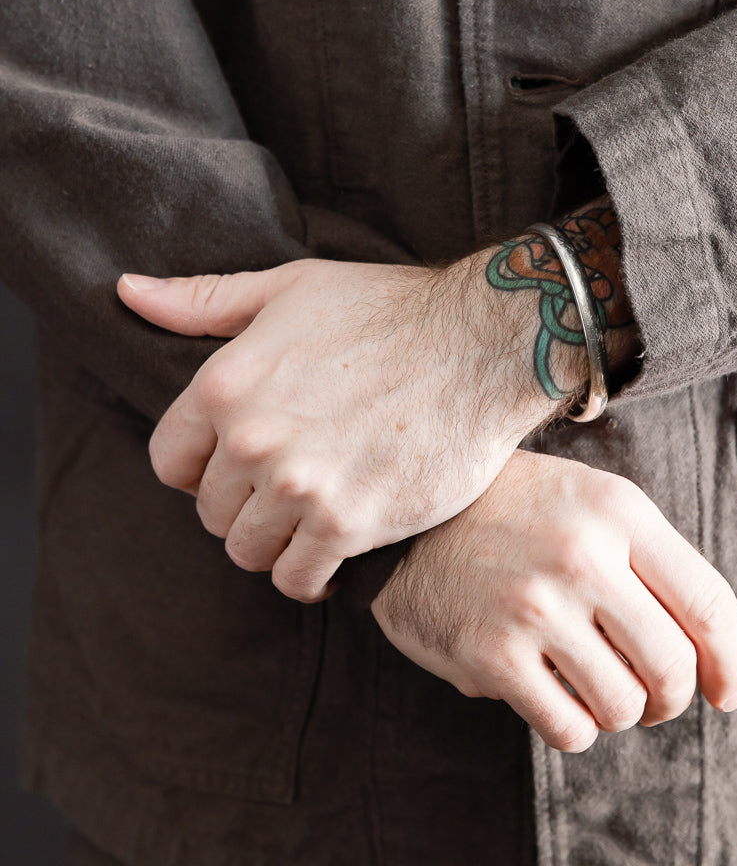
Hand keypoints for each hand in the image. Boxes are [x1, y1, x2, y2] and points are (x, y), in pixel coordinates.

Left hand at [117, 254, 571, 599]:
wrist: (482, 342)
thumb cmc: (388, 307)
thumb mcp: (289, 287)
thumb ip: (203, 301)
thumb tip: (126, 291)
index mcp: (226, 383)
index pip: (170, 462)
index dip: (202, 467)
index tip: (240, 463)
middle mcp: (252, 439)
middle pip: (211, 512)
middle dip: (244, 503)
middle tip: (287, 487)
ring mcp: (299, 485)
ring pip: (248, 550)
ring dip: (274, 540)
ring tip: (308, 517)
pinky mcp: (349, 523)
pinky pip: (297, 578)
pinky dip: (308, 574)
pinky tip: (330, 550)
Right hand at [371, 449, 736, 751]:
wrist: (410, 515)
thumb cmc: (516, 513)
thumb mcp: (591, 502)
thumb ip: (652, 562)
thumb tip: (712, 657)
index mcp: (618, 512)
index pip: (708, 603)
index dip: (732, 662)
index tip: (726, 691)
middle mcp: (583, 555)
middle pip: (673, 667)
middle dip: (671, 698)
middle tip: (651, 697)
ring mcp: (536, 606)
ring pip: (623, 705)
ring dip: (618, 712)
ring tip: (592, 687)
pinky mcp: (491, 652)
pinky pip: (569, 727)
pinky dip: (573, 726)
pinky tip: (552, 696)